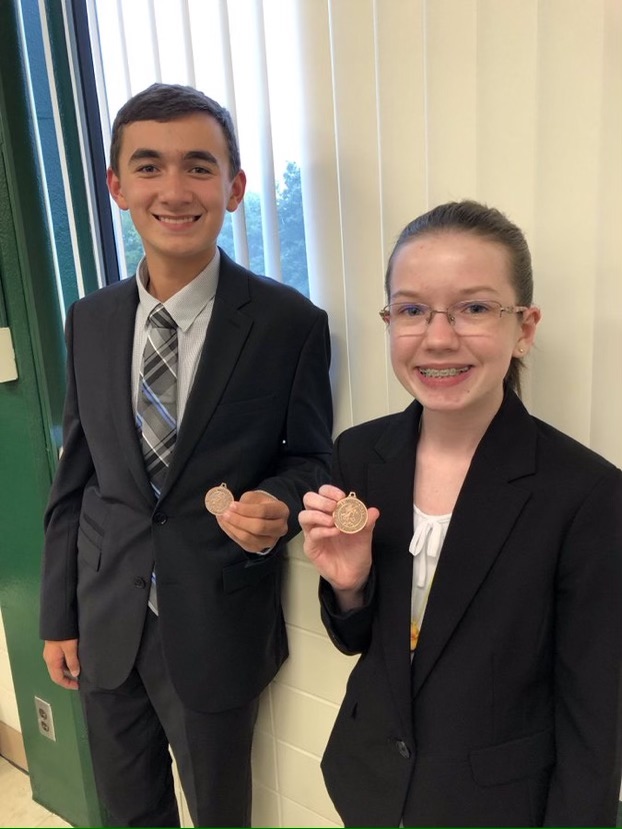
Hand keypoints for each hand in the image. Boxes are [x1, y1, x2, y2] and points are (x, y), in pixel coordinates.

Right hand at [43, 639, 79, 689]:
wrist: (58, 620)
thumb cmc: (64, 636)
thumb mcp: (70, 649)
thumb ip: (72, 662)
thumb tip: (75, 674)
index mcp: (52, 662)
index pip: (57, 678)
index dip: (67, 684)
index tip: (78, 686)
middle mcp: (49, 659)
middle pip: (57, 673)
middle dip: (68, 678)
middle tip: (80, 679)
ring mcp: (51, 653)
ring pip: (59, 666)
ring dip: (68, 670)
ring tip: (80, 670)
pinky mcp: (55, 648)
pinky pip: (60, 660)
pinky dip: (67, 663)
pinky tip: (75, 660)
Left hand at [217, 490, 289, 552]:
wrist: (267, 517)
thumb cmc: (261, 504)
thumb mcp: (256, 497)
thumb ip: (245, 501)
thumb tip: (229, 507)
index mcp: (281, 511)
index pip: (263, 511)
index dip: (245, 509)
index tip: (231, 505)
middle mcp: (280, 528)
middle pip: (258, 527)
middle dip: (238, 520)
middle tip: (225, 513)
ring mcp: (270, 541)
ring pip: (249, 537)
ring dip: (232, 528)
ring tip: (222, 517)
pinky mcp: (259, 548)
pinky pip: (242, 542)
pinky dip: (231, 533)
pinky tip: (224, 524)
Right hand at [299, 484, 378, 609]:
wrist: (355, 574)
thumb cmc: (356, 551)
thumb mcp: (365, 534)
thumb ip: (367, 522)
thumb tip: (373, 511)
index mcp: (331, 511)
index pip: (322, 493)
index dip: (329, 491)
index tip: (341, 496)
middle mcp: (319, 519)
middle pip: (308, 500)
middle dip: (320, 500)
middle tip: (334, 506)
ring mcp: (313, 533)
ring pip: (304, 516)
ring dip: (318, 515)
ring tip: (333, 521)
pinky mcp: (311, 547)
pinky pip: (311, 535)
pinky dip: (323, 531)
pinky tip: (334, 532)